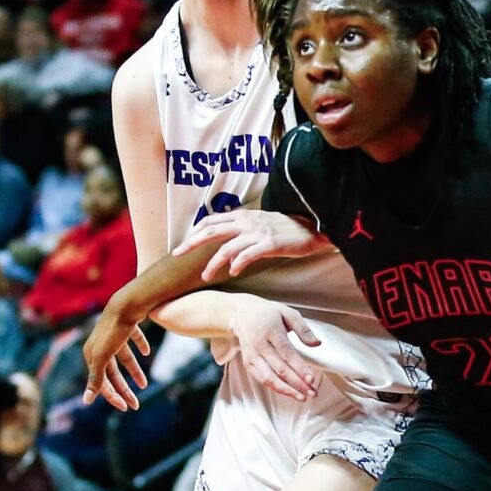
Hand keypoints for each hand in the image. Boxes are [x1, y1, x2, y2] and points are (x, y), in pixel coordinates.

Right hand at [83, 297, 150, 410]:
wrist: (127, 303)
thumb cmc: (114, 330)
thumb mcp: (103, 356)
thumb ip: (95, 378)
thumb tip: (85, 402)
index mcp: (92, 354)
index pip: (101, 381)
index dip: (113, 396)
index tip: (126, 407)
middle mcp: (100, 345)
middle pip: (113, 373)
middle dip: (124, 389)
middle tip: (136, 404)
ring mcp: (114, 335)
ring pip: (124, 358)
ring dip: (134, 371)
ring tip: (144, 384)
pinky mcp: (127, 325)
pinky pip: (133, 338)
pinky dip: (140, 346)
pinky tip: (147, 352)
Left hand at [174, 210, 332, 281]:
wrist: (313, 228)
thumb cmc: (288, 228)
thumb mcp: (262, 222)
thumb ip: (244, 228)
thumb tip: (228, 242)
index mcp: (244, 215)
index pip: (212, 220)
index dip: (195, 231)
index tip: (185, 242)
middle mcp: (247, 222)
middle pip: (211, 231)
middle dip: (191, 243)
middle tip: (177, 254)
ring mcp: (258, 232)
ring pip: (226, 248)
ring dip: (212, 263)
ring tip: (205, 276)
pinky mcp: (269, 244)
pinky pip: (246, 256)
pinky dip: (236, 265)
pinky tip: (233, 272)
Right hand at [229, 296, 320, 401]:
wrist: (241, 314)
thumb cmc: (268, 313)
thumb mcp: (288, 313)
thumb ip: (303, 329)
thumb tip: (317, 344)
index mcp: (271, 331)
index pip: (287, 353)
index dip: (299, 368)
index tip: (311, 379)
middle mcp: (259, 346)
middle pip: (279, 369)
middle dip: (297, 384)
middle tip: (313, 393)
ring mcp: (252, 356)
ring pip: (269, 378)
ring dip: (287, 390)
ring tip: (303, 397)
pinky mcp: (248, 363)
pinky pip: (262, 379)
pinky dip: (276, 388)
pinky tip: (289, 393)